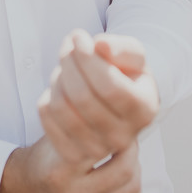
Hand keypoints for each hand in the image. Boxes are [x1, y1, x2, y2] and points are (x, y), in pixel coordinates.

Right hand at [0, 132, 141, 192]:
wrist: (25, 188)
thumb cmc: (43, 157)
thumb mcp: (55, 133)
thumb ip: (84, 124)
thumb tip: (118, 114)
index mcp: (59, 172)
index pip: (104, 149)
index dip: (119, 133)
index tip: (121, 124)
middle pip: (124, 171)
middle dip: (132, 149)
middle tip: (128, 138)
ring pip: (132, 187)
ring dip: (135, 166)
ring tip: (125, 154)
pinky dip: (133, 184)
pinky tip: (123, 172)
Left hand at [36, 31, 159, 165]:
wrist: (112, 106)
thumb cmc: (123, 75)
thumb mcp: (132, 56)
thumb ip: (121, 47)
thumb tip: (101, 46)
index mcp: (145, 109)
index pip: (109, 85)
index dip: (87, 58)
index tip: (77, 36)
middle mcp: (125, 136)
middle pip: (82, 96)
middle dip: (68, 62)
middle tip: (67, 46)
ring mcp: (98, 150)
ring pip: (61, 108)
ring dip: (57, 79)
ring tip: (64, 67)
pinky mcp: (73, 156)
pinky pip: (47, 121)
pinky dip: (46, 98)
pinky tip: (57, 89)